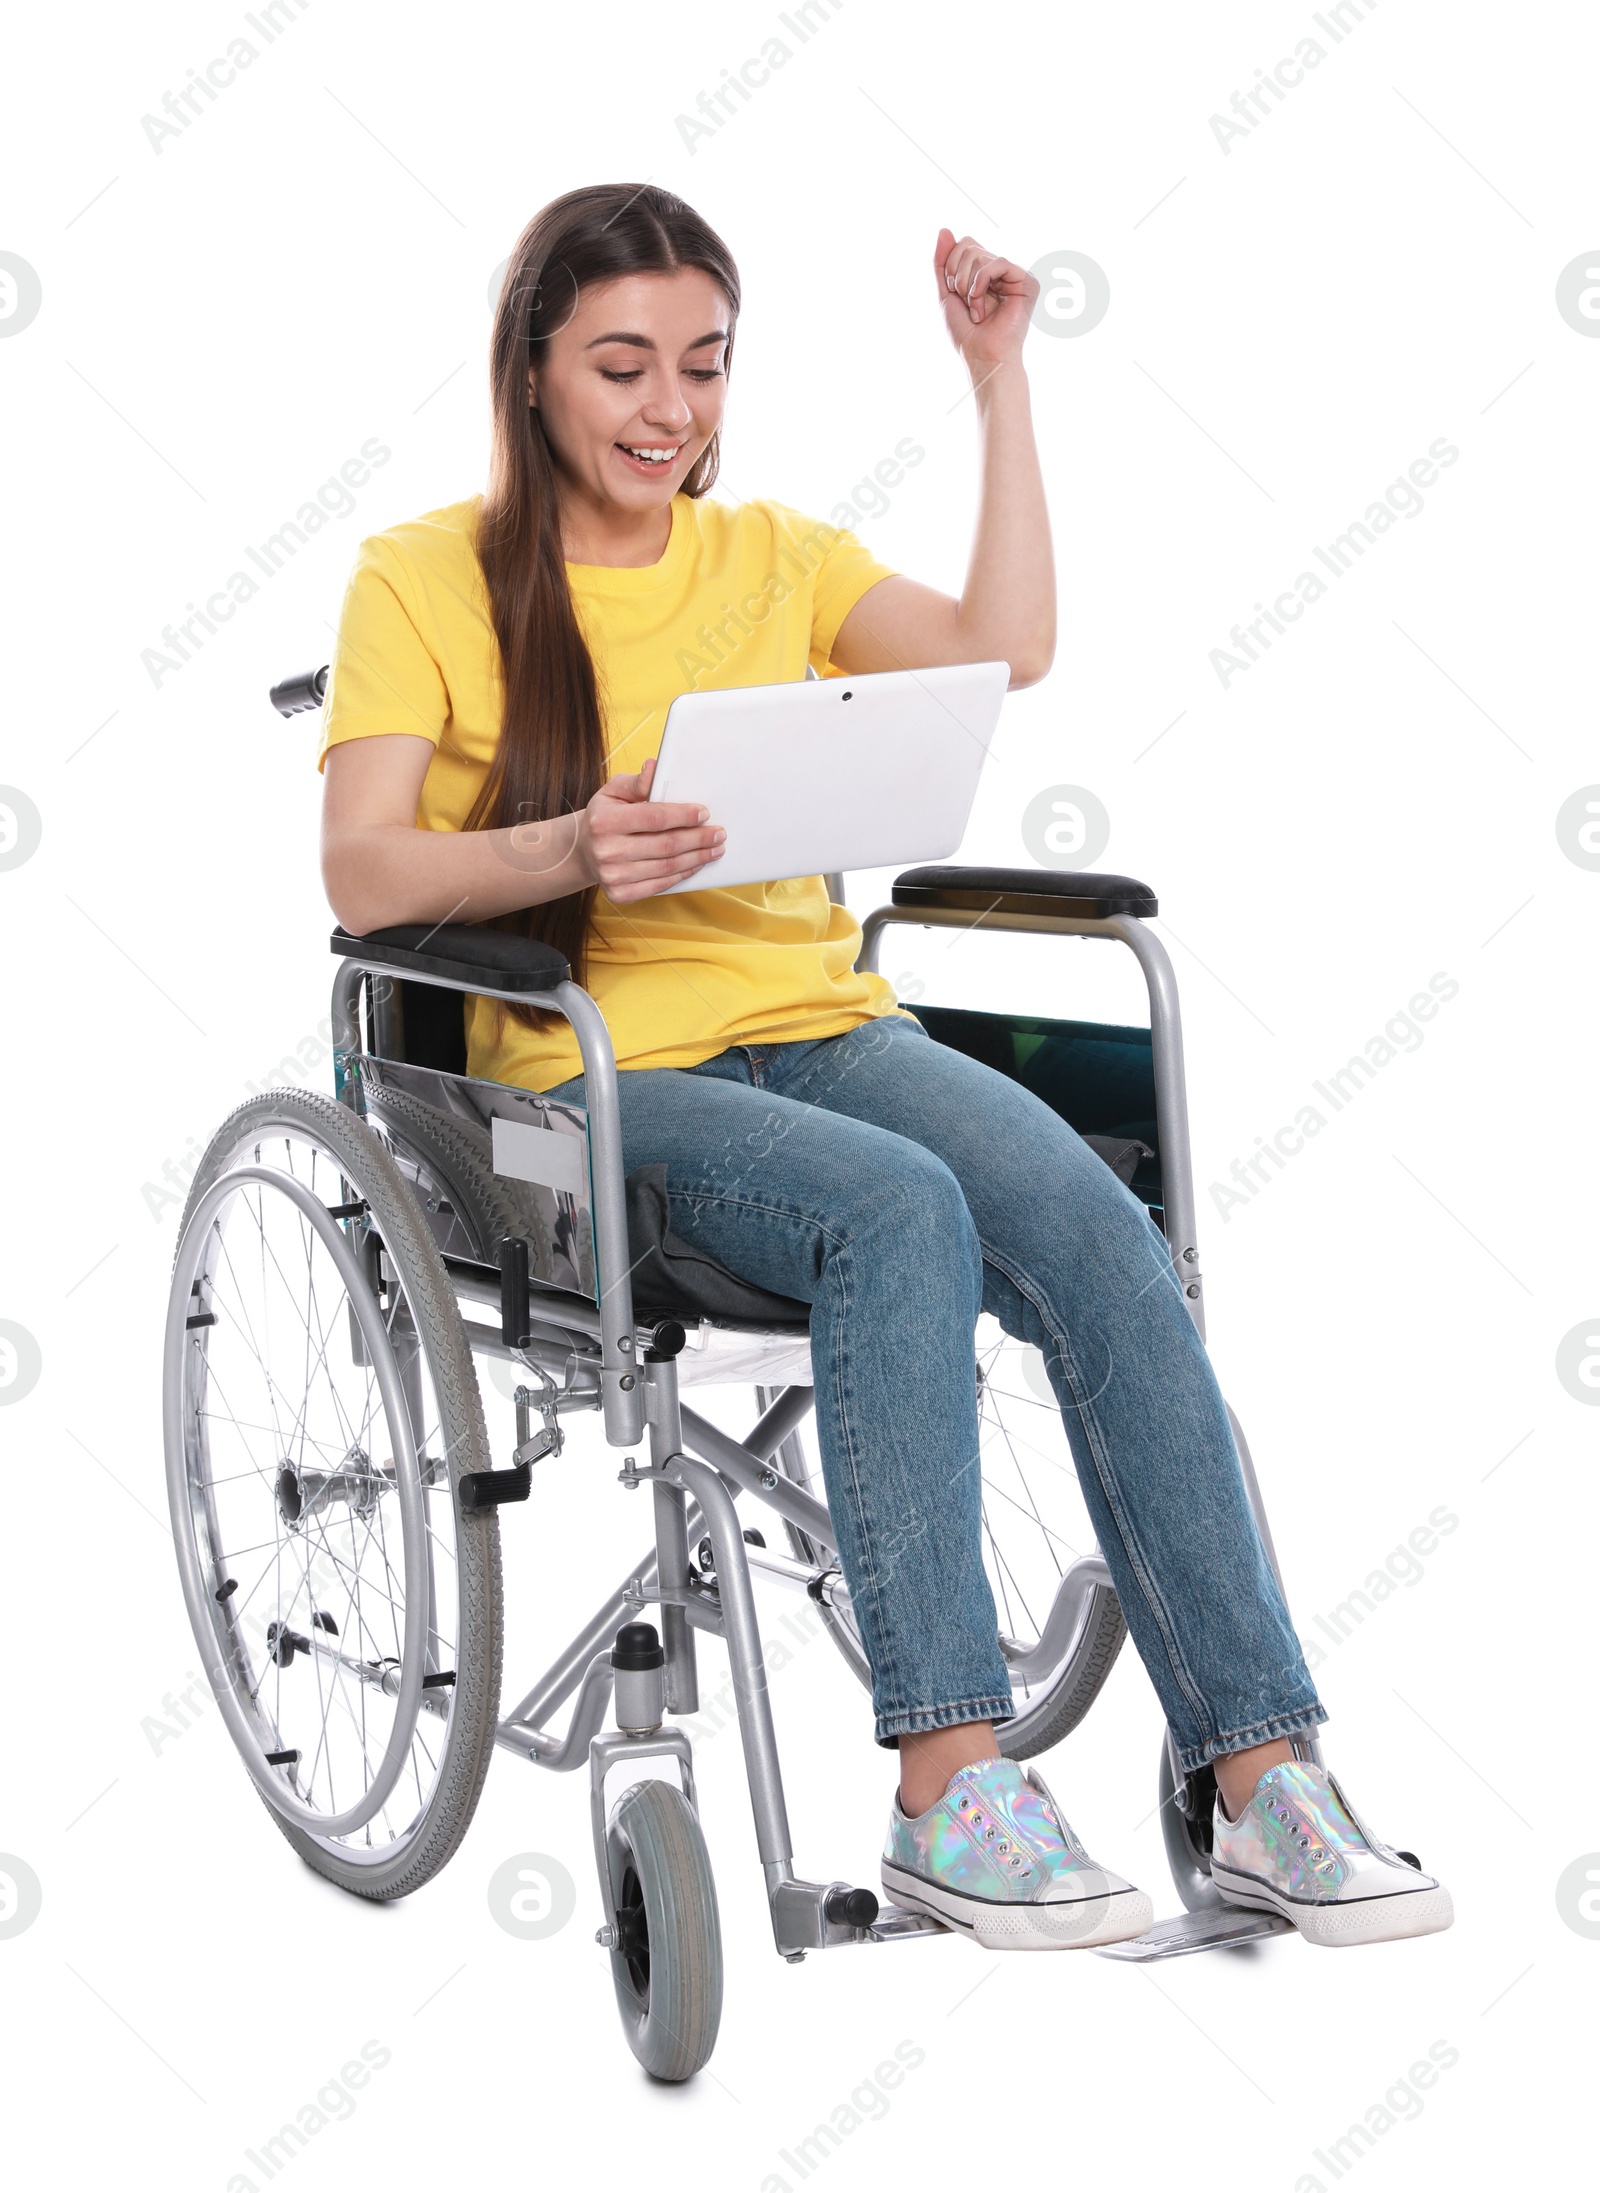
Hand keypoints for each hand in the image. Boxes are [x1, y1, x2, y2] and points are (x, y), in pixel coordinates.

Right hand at [574, 755, 724, 901]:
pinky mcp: (620, 894)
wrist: (584, 850)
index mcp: (605, 821)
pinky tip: (695, 864)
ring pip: (667, 867)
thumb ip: (637, 782)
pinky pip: (660, 885)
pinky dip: (682, 874)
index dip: (683, 815)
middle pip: (666, 845)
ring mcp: (613, 876)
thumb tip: (655, 767)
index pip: (654, 817)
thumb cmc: (605, 816)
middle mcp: (607, 850)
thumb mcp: (614, 791)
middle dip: (698, 839)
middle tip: (718, 834)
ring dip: (696, 858)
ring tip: (714, 849)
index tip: (704, 813)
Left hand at [933, 228, 1037, 374]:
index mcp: (985, 271)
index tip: (954, 292)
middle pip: (970, 246)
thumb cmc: (967, 332)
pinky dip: (982, 283)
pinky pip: (999, 263)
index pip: (964, 244)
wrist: (981, 356)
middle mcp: (1002, 270)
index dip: (951, 265)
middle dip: (958, 276)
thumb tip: (944, 229)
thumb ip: (943, 262)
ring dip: (968, 286)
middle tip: (966, 302)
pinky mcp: (1027, 282)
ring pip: (981, 255)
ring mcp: (1015, 275)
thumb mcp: (946, 293)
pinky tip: (982, 307)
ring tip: (976, 310)